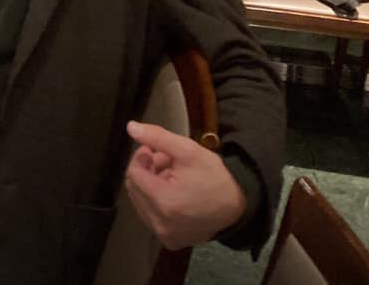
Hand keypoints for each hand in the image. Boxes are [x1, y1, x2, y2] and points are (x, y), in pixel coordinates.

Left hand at [124, 122, 245, 249]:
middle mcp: (160, 223)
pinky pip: (151, 217)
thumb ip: (157, 137)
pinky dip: (157, 202)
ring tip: (171, 174)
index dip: (141, 157)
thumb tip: (131, 127)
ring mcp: (165, 235)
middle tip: (164, 160)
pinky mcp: (171, 241)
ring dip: (150, 185)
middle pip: (134, 189)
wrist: (238, 205)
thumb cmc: (214, 176)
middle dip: (145, 171)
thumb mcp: (187, 149)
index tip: (153, 149)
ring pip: (141, 203)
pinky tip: (174, 191)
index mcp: (163, 200)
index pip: (133, 174)